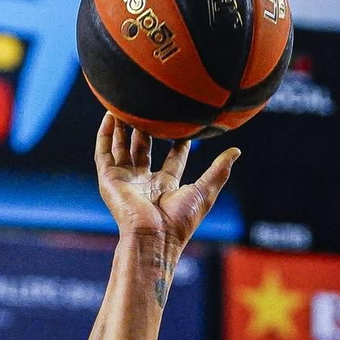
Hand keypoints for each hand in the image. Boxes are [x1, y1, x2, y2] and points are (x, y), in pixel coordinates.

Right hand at [93, 114, 237, 253]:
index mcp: (166, 186)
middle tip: (151, 106)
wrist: (153, 236)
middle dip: (146, 129)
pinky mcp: (109, 179)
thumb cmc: (180, 220)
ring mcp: (126, 180)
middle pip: (143, 149)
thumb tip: (236, 151)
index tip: (182, 123)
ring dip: (123, 127)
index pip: (173, 159)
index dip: (178, 141)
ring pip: (122, 147)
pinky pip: (103, 153)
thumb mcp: (204, 191)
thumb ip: (219, 170)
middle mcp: (144, 182)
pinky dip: (105, 134)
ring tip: (126, 104)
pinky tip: (109, 115)